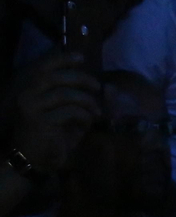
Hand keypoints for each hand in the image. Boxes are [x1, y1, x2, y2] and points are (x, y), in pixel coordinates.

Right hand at [10, 53, 100, 174]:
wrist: (34, 159)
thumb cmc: (52, 134)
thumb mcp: (67, 112)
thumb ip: (81, 97)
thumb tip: (109, 86)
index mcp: (30, 88)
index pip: (43, 66)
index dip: (62, 58)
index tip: (82, 57)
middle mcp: (26, 94)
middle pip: (56, 77)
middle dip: (81, 79)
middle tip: (97, 87)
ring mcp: (31, 107)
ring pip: (64, 94)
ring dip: (86, 100)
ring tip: (96, 111)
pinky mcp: (40, 121)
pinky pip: (69, 111)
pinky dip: (83, 115)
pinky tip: (87, 123)